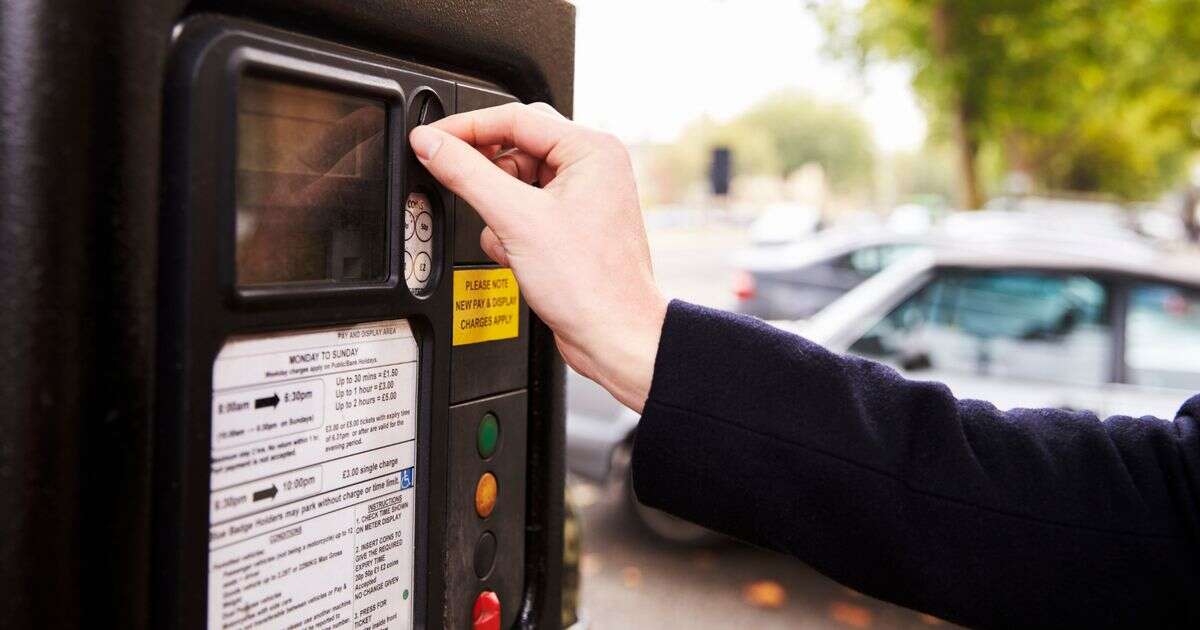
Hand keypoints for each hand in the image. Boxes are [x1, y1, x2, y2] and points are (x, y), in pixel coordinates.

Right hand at [409, 103, 665, 412]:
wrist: (614, 336)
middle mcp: (593, 167)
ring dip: (499, 210)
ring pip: (517, 182)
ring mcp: (584, 196)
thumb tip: (432, 144)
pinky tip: (517, 254)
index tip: (430, 140)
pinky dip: (511, 230)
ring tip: (507, 237)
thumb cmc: (591, 284)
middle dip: (487, 175)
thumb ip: (467, 174)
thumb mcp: (516, 220)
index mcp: (591, 150)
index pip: (514, 118)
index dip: (466, 128)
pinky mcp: (572, 225)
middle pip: (515, 147)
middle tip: (459, 183)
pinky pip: (526, 210)